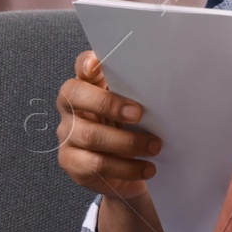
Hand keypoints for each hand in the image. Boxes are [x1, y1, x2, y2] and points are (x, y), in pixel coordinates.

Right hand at [56, 50, 161, 198]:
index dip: (85, 63)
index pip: (81, 68)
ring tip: (154, 147)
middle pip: (76, 97)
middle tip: (139, 114)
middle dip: (110, 104)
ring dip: (128, 142)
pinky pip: (96, 165)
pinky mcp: (71, 162)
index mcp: (88, 86)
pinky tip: (145, 168)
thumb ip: (138, 91)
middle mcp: (71, 108)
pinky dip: (126, 168)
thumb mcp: (136, 106)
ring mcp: (67, 135)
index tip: (96, 64)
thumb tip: (163, 80)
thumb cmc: (132, 127)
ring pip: (90, 135)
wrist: (128, 167)